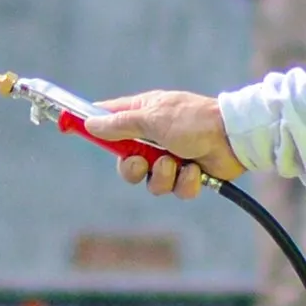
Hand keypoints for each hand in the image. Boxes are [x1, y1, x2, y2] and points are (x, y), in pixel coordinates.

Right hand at [85, 91, 246, 198]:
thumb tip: (90, 123)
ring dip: (162, 176)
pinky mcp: (188, 175)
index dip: (88, 125)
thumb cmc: (195, 120)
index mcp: (143, 116)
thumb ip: (119, 124)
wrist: (236, 138)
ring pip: (148, 181)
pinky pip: (174, 190)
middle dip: (131, 167)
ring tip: (178, 164)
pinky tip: (196, 169)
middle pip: (123, 162)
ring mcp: (170, 157)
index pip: (106, 119)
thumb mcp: (152, 118)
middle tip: (140, 161)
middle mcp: (153, 137)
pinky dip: (185, 182)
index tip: (68, 127)